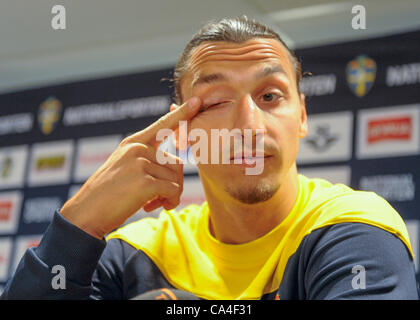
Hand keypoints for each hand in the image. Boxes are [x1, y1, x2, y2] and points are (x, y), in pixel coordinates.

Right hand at [59, 97, 200, 238]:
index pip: (163, 125)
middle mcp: (137, 148)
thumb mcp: (123, 166)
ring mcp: (140, 163)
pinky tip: (151, 207)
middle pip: (176, 163)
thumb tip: (178, 162)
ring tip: (151, 203)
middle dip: (173, 183)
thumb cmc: (107, 194)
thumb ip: (146, 159)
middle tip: (159, 197)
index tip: (197, 101)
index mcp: (133, 142)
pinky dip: (169, 202)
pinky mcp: (145, 182)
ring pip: (176, 179)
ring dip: (170, 195)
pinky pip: (173, 191)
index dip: (182, 114)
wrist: (85, 213)